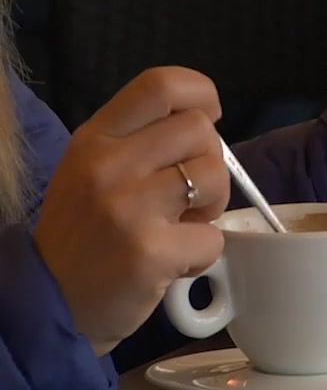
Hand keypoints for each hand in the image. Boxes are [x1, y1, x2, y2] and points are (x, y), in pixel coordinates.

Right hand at [33, 68, 229, 355]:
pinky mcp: (149, 252)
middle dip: (211, 162)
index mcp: (96, 138)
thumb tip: (206, 124)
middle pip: (201, 131)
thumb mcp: (93, 171)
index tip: (210, 117)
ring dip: (212, 205)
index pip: (161, 86)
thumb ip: (140, 142)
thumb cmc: (84, 234)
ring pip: (214, 177)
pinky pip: (212, 237)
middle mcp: (109, 165)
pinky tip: (175, 261)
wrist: (50, 303)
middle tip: (190, 195)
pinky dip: (204, 253)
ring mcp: (129, 208)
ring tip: (183, 225)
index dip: (201, 94)